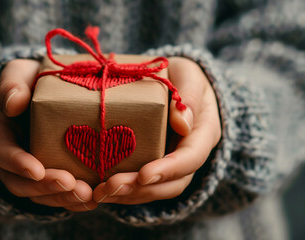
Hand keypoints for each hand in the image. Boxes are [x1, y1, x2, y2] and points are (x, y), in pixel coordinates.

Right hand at [0, 59, 96, 210]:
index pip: (1, 151)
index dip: (17, 163)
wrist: (38, 91)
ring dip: (62, 199)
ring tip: (89, 197)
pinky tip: (93, 199)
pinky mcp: (46, 174)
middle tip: (72, 186)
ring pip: (38, 194)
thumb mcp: (17, 73)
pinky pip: (54, 194)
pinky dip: (72, 199)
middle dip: (45, 188)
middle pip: (19, 182)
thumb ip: (12, 84)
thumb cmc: (28, 80)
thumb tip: (14, 103)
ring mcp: (26, 169)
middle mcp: (7, 156)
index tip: (37, 170)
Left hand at [93, 57, 220, 203]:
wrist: (176, 82)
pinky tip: (100, 191)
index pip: (191, 158)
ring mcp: (173, 163)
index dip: (168, 170)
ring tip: (100, 193)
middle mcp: (190, 154)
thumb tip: (183, 124)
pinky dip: (123, 191)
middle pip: (172, 183)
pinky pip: (142, 186)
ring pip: (156, 189)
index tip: (144, 175)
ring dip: (129, 195)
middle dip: (142, 189)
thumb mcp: (188, 76)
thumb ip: (188, 96)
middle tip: (111, 187)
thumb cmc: (182, 76)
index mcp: (204, 133)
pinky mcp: (155, 164)